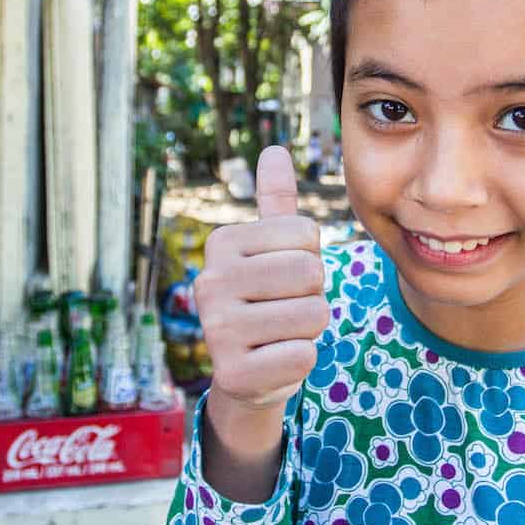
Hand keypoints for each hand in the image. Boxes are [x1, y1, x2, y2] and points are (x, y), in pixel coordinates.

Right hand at [193, 146, 327, 413]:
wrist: (247, 374)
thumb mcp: (271, 250)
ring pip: (313, 315)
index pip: (306, 234)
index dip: (311, 258)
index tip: (284, 277)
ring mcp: (216, 330)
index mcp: (221, 243)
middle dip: (314, 294)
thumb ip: (276, 202)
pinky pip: (304, 356)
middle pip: (310, 273)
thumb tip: (274, 150)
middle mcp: (209, 281)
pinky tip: (274, 362)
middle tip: (286, 309)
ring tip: (280, 334)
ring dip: (310, 330)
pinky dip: (301, 362)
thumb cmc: (267, 300)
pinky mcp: (232, 374)